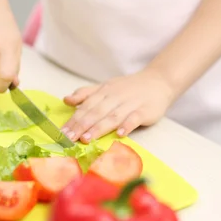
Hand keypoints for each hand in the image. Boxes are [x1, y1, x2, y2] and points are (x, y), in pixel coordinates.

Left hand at [61, 68, 175, 142]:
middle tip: (69, 138)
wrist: (159, 81)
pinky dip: (128, 125)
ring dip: (99, 127)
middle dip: (81, 125)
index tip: (61, 132)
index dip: (74, 119)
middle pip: (96, 112)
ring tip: (86, 138)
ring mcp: (131, 103)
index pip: (86, 106)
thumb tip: (66, 100)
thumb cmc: (129, 88)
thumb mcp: (107, 87)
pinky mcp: (145, 110)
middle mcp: (116, 97)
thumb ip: (87, 94)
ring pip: (113, 116)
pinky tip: (120, 134)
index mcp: (105, 91)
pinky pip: (135, 118)